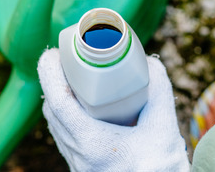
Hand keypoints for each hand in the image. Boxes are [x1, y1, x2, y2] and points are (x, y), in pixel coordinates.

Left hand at [38, 49, 188, 170]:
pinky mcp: (85, 169)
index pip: (58, 102)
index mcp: (92, 144)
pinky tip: (86, 109)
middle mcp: (78, 156)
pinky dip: (69, 118)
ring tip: (75, 81)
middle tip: (67, 61)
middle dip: (54, 83)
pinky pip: (67, 139)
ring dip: (60, 101)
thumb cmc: (162, 168)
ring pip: (57, 127)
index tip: (53, 53)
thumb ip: (158, 91)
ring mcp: (79, 165)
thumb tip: (149, 63)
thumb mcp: (165, 126)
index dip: (49, 74)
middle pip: (53, 113)